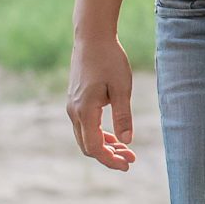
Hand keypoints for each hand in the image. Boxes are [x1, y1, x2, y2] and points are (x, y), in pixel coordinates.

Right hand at [68, 33, 138, 170]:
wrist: (92, 38)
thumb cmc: (110, 60)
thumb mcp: (122, 88)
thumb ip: (123, 116)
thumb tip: (127, 141)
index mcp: (85, 111)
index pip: (94, 147)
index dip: (110, 160)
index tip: (127, 165)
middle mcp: (74, 111)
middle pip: (88, 146)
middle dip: (109, 156)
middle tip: (131, 159)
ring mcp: (73, 106)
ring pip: (86, 136)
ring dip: (105, 146)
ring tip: (127, 150)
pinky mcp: (76, 100)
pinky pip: (85, 126)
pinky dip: (100, 134)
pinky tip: (116, 136)